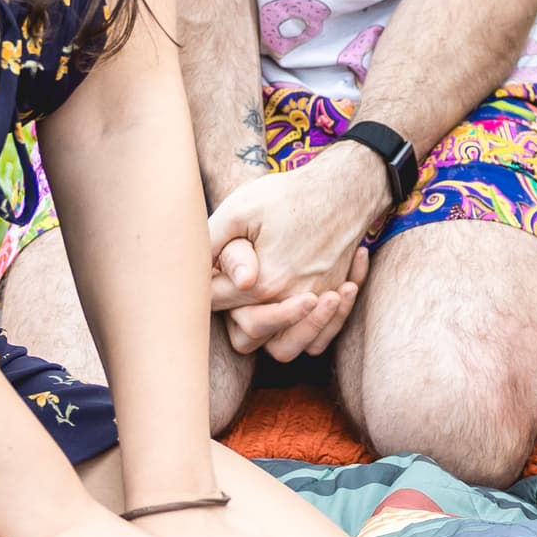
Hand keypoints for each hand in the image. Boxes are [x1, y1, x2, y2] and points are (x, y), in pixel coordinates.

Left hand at [207, 149, 388, 361]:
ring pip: (284, 348)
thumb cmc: (289, 195)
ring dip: (270, 334)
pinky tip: (296, 308)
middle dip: (231, 316)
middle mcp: (291, 302)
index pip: (214, 304)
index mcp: (262, 284)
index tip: (200, 271)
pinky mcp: (333, 297)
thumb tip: (191, 268)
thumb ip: (211, 241)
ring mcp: (316, 303)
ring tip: (261, 308)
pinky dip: (308, 333)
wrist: (345, 188)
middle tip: (229, 287)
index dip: (199, 289)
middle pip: (246, 335)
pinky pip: (319, 339)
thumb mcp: (241, 208)